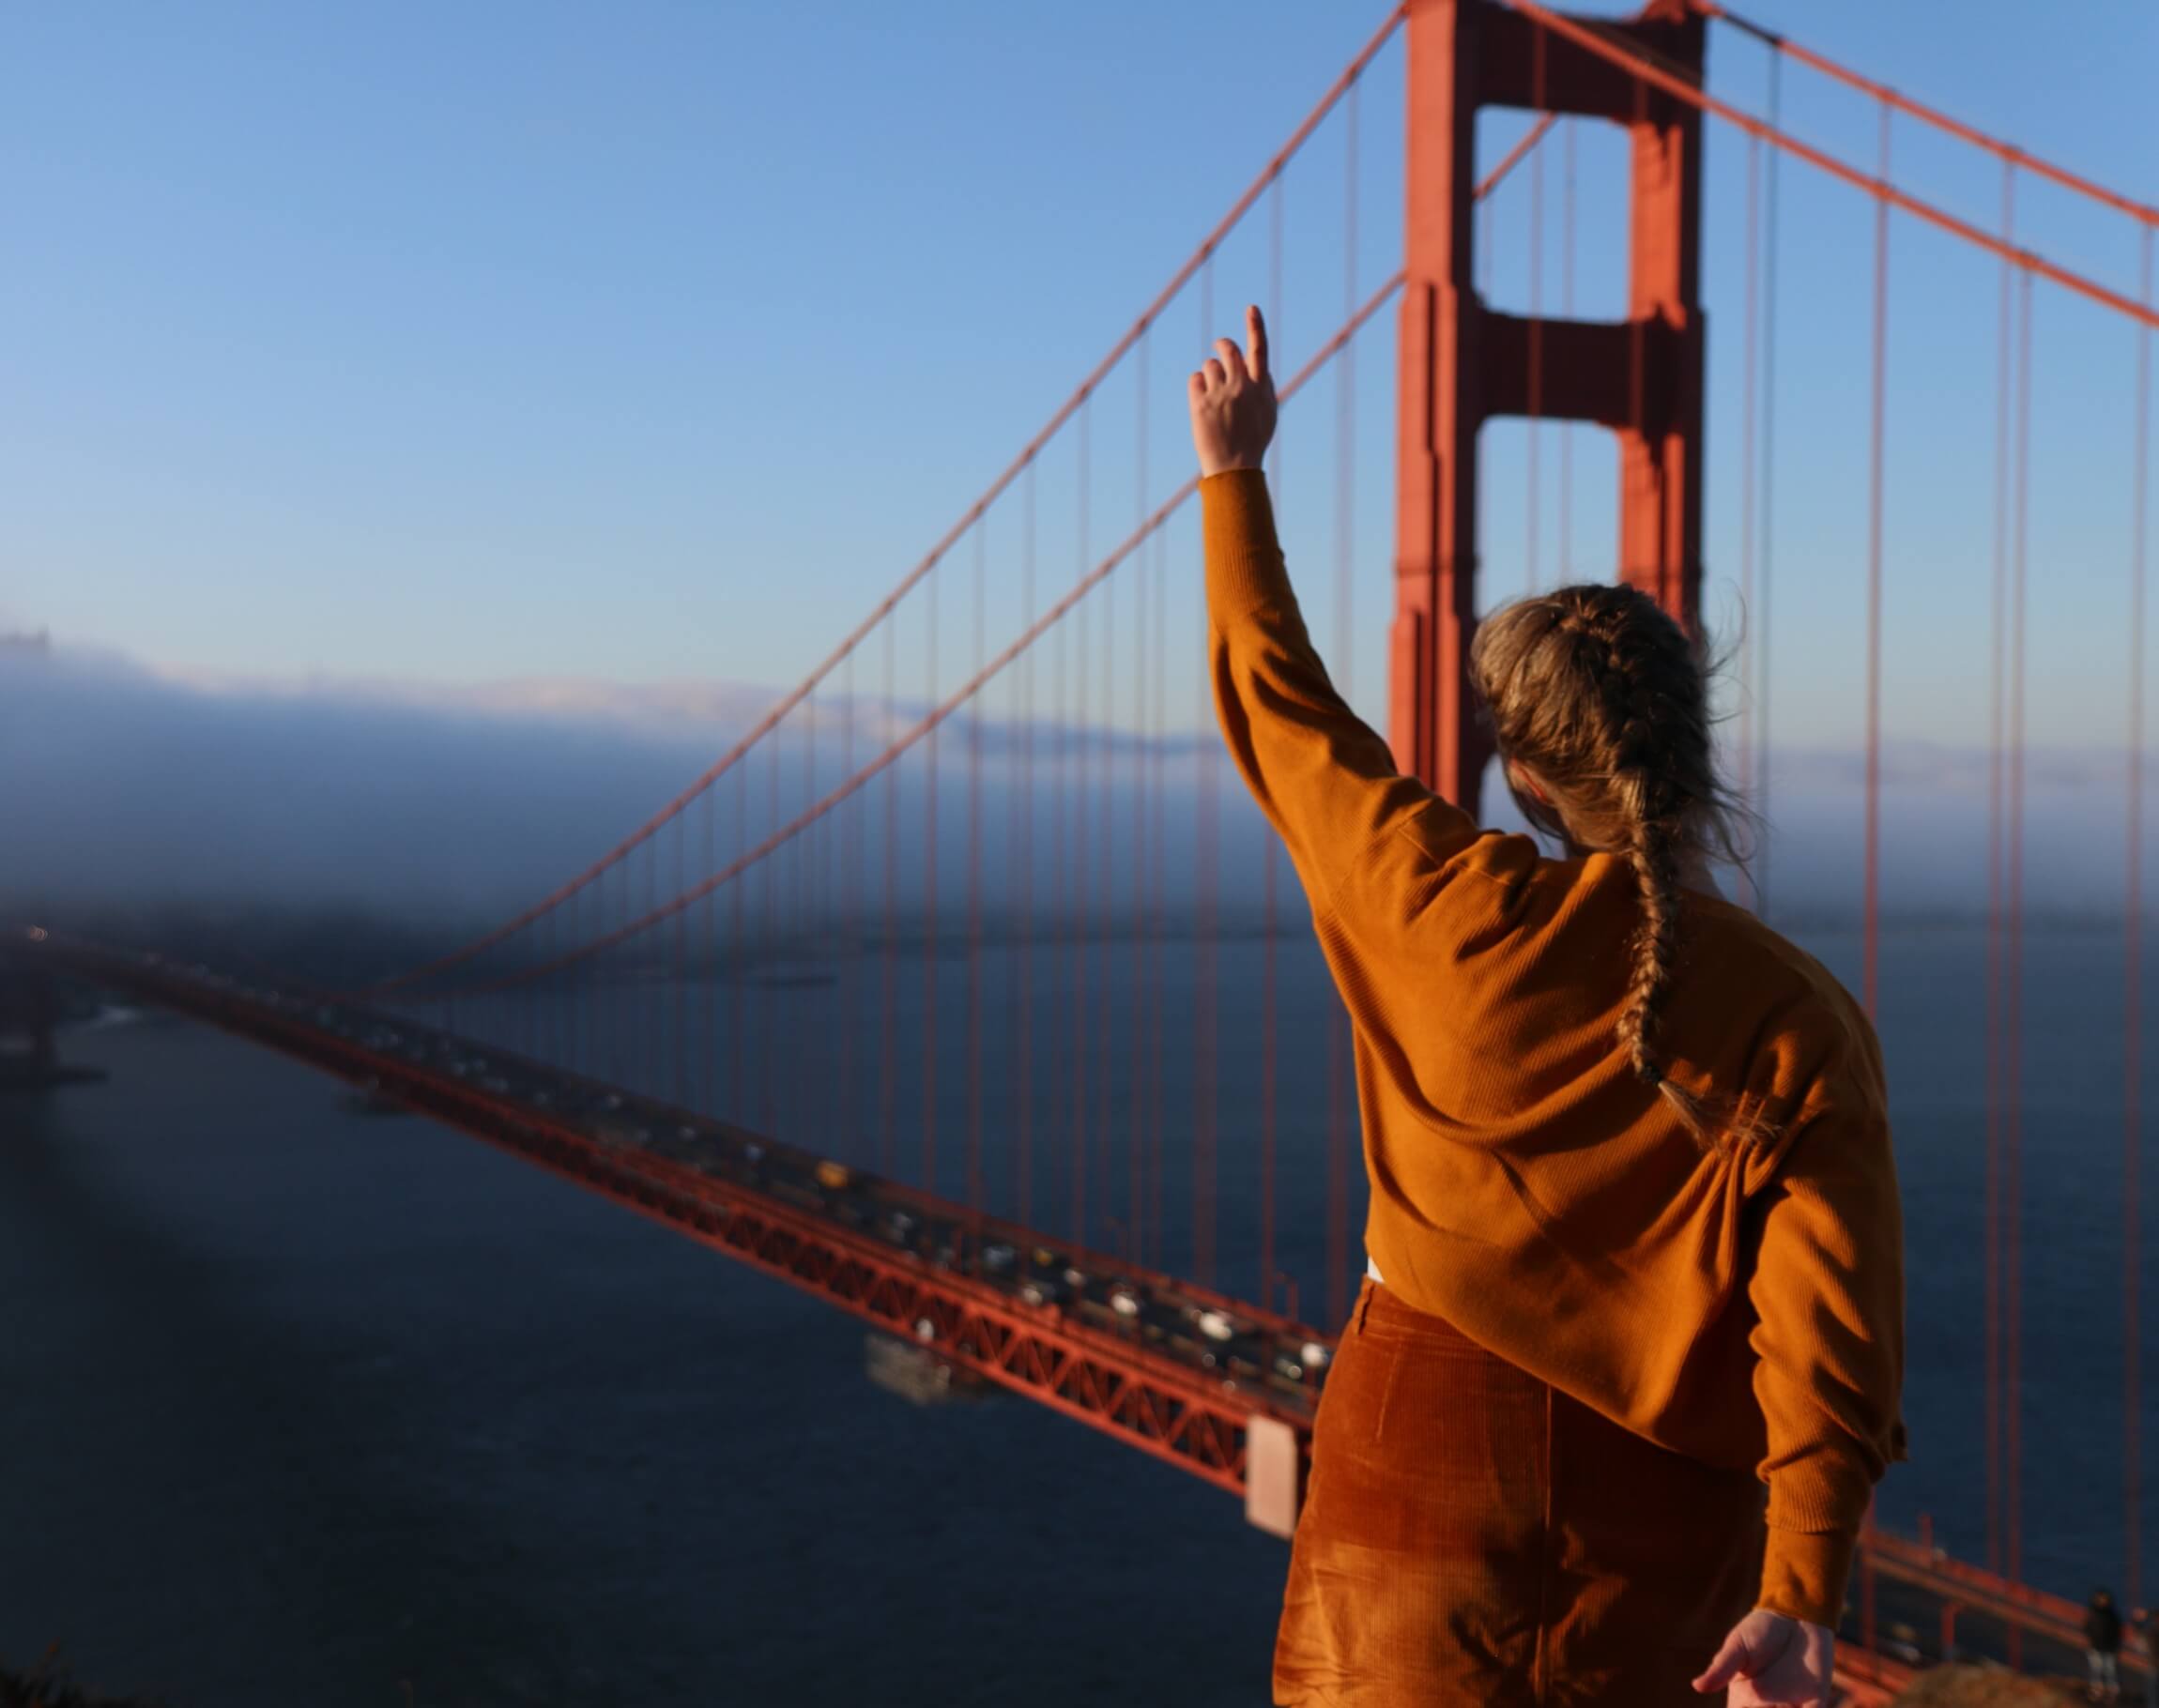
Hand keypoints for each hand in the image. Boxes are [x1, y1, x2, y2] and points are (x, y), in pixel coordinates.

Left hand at [1187, 303, 1276, 477]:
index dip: (1256, 326)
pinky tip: (1202, 402)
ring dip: (1210, 374)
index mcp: (1260, 387)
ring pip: (1210, 365)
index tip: (1251, 308)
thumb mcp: (1268, 416)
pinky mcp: (1201, 404)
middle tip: (1220, 347)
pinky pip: (1195, 379)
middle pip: (1229, 350)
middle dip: (1223, 345)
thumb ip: (1265, 389)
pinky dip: (1197, 386)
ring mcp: (1220, 394)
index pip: (1259, 350)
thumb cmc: (1253, 443)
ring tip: (1214, 396)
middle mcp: (1241, 386)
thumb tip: (1259, 369)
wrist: (1234, 468)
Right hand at [1693, 1609, 1834, 1705]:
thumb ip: (1722, 1668)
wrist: (1795, 1615)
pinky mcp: (1816, 1703)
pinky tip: (1800, 1704)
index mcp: (1745, 1699)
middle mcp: (1768, 1706)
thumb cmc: (1760, 1629)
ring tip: (1782, 1700)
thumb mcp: (1738, 1647)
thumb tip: (1696, 1686)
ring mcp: (1793, 1706)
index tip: (1750, 1703)